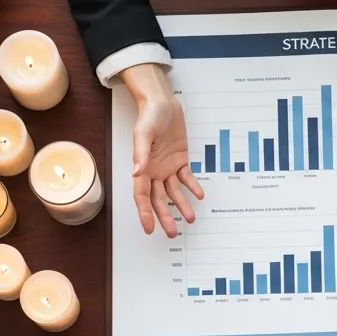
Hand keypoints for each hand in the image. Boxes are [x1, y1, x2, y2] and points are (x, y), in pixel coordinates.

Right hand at [121, 64, 203, 237]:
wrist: (163, 102)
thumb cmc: (149, 116)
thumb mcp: (143, 133)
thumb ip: (141, 154)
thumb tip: (137, 173)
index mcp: (142, 167)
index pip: (142, 196)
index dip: (145, 213)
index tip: (149, 228)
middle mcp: (154, 171)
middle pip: (158, 199)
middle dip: (165, 217)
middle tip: (172, 232)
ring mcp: (167, 167)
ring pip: (174, 192)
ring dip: (181, 205)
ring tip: (190, 219)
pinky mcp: (180, 159)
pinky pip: (186, 177)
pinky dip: (192, 186)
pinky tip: (199, 196)